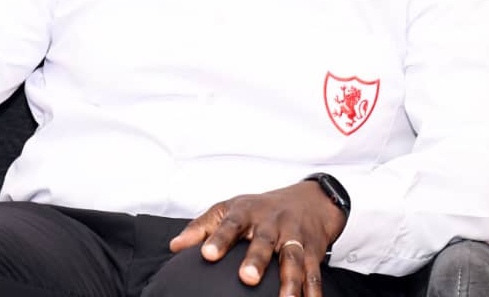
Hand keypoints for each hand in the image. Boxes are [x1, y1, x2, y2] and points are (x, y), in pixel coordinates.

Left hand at [169, 181, 346, 296]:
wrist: (308, 200)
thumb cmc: (260, 208)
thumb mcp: (229, 209)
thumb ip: (202, 227)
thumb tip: (174, 246)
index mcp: (247, 212)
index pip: (231, 223)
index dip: (219, 238)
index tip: (207, 254)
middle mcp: (272, 223)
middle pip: (264, 241)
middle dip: (257, 259)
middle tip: (247, 278)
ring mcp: (294, 236)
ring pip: (293, 258)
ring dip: (290, 280)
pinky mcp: (313, 250)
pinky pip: (314, 272)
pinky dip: (314, 290)